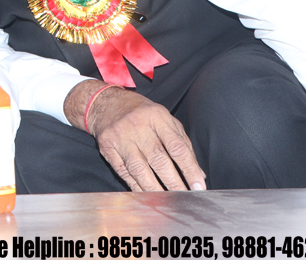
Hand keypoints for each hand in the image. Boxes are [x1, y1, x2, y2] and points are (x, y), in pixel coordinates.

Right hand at [67, 81, 205, 190]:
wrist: (106, 103)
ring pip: (139, 169)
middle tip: (184, 198)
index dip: (190, 169)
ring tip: (167, 201)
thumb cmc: (141, 114)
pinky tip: (147, 195)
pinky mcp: (107, 147)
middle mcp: (138, 126)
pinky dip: (136, 186)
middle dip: (174, 183)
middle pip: (159, 160)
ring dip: (155, 189)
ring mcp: (120, 136)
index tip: (199, 186)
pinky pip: (123, 172)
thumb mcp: (165, 120)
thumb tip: (197, 173)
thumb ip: (182, 144)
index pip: (177, 147)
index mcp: (157, 117)